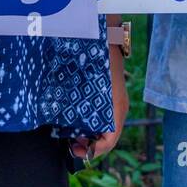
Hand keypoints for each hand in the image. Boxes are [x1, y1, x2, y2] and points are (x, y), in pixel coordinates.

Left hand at [69, 34, 129, 161]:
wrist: (107, 36)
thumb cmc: (98, 58)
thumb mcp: (87, 84)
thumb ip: (80, 106)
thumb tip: (67, 129)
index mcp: (116, 108)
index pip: (109, 141)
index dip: (93, 151)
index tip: (75, 150)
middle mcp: (119, 107)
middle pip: (107, 137)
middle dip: (89, 145)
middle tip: (70, 145)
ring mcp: (116, 101)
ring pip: (106, 127)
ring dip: (89, 134)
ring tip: (70, 135)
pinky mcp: (111, 95)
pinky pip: (104, 116)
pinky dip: (91, 123)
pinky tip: (75, 119)